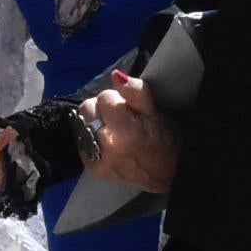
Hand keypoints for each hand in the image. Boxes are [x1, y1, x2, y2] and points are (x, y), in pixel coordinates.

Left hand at [87, 72, 179, 193]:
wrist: (169, 175)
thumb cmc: (166, 140)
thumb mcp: (156, 112)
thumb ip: (136, 92)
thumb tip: (116, 75)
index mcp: (125, 132)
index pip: (104, 96)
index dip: (119, 99)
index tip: (131, 110)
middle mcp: (107, 148)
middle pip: (87, 109)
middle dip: (103, 109)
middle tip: (122, 119)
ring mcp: (98, 161)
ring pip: (82, 124)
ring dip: (96, 123)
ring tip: (116, 132)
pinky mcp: (93, 169)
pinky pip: (82, 141)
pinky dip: (93, 139)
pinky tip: (110, 143)